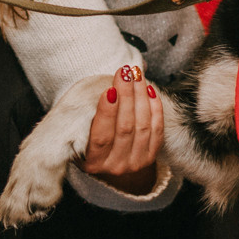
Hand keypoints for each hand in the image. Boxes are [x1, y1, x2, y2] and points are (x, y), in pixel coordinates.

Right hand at [78, 64, 162, 195]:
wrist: (110, 163)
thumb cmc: (89, 141)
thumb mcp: (81, 134)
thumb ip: (88, 117)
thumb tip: (106, 87)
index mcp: (93, 162)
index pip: (101, 137)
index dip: (107, 113)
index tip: (109, 89)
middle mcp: (115, 166)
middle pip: (125, 128)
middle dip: (126, 96)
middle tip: (125, 73)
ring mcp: (135, 163)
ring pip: (142, 126)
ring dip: (141, 97)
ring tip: (137, 75)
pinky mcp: (150, 157)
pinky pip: (157, 130)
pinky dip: (155, 108)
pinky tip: (149, 89)